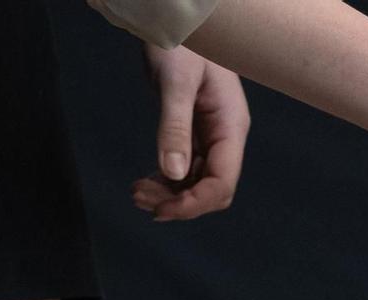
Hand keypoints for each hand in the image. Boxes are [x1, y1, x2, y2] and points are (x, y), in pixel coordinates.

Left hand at [132, 45, 249, 220]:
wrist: (176, 22)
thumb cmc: (181, 44)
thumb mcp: (175, 84)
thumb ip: (175, 128)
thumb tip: (173, 174)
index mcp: (230, 128)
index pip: (222, 183)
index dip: (195, 203)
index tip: (161, 210)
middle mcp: (225, 138)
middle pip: (212, 190)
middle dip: (180, 202)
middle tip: (141, 199)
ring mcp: (211, 137)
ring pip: (197, 183)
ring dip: (169, 195)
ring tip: (137, 192)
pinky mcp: (195, 133)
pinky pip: (185, 169)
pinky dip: (166, 181)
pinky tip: (145, 181)